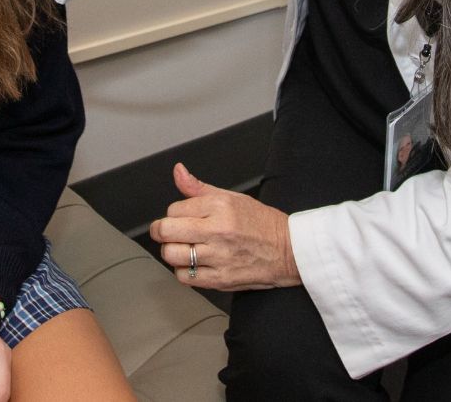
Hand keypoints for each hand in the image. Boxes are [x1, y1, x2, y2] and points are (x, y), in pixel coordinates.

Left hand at [149, 162, 300, 291]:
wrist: (289, 251)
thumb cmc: (261, 223)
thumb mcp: (231, 197)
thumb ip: (198, 187)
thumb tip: (178, 171)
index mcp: (219, 207)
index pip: (174, 209)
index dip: (174, 213)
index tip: (182, 217)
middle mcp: (217, 231)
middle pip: (167, 231)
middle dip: (161, 231)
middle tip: (167, 232)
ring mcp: (218, 257)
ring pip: (172, 255)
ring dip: (171, 252)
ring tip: (182, 248)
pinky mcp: (220, 279)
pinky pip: (185, 277)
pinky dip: (183, 271)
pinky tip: (193, 263)